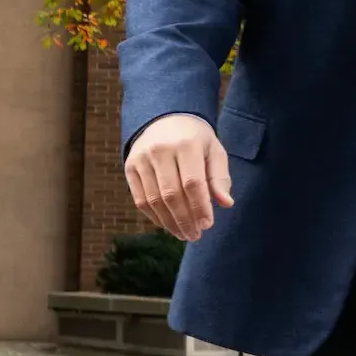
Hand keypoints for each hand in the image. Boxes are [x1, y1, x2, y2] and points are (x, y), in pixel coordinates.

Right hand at [123, 113, 231, 241]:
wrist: (165, 119)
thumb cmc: (196, 140)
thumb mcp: (214, 151)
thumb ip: (219, 177)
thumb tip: (226, 203)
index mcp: (186, 145)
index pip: (193, 183)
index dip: (200, 207)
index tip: (208, 225)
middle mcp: (160, 151)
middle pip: (171, 194)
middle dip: (184, 219)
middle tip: (195, 235)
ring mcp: (141, 159)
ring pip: (153, 200)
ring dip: (169, 222)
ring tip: (184, 234)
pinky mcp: (130, 167)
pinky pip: (140, 198)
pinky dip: (154, 216)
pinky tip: (167, 225)